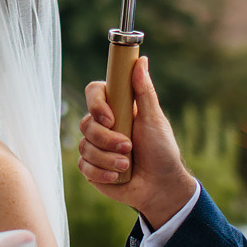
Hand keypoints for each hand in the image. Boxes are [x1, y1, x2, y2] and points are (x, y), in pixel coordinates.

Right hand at [77, 56, 196, 225]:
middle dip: (107, 139)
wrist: (161, 186)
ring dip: (108, 158)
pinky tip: (118, 176)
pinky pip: (84, 166)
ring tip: (127, 165)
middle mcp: (103, 125)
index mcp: (116, 108)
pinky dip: (102, 172)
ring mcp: (95, 146)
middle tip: (128, 147)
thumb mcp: (155, 119)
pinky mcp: (91, 168)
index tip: (110, 118)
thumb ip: (144, 91)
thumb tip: (140, 60)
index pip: (93, 93)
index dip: (96, 104)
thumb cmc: (162, 150)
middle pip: (86, 123)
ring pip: (85, 146)